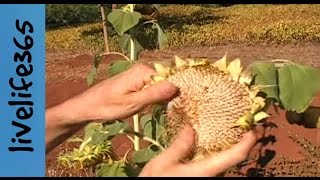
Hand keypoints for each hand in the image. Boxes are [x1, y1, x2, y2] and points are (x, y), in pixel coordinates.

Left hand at [45, 63, 178, 152]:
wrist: (88, 105)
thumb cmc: (108, 106)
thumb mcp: (133, 103)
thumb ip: (155, 94)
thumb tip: (177, 85)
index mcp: (144, 71)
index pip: (172, 77)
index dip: (178, 91)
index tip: (182, 104)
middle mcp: (144, 69)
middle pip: (168, 79)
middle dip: (172, 93)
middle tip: (173, 109)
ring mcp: (140, 74)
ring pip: (162, 84)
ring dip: (165, 96)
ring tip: (165, 109)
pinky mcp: (137, 80)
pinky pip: (154, 86)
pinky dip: (157, 95)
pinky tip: (156, 106)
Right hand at [139, 126, 256, 176]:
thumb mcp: (162, 164)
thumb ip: (178, 147)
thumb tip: (191, 129)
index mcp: (205, 171)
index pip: (235, 156)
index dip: (247, 142)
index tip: (253, 128)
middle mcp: (211, 176)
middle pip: (233, 158)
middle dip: (239, 141)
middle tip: (240, 123)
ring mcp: (206, 177)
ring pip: (224, 162)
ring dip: (228, 146)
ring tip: (225, 128)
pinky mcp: (200, 177)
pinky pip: (214, 164)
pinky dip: (217, 151)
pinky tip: (208, 142)